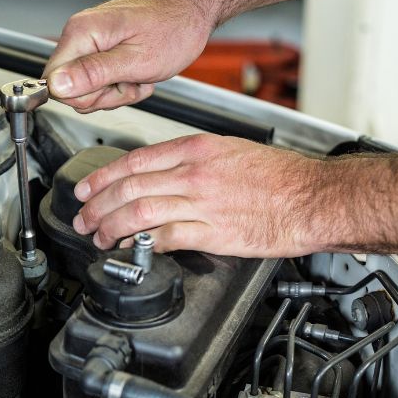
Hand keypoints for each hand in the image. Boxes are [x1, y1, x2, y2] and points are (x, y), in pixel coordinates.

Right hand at [42, 0, 214, 112]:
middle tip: (131, 81)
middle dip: (104, 95)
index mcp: (82, 32)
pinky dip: (122, 84)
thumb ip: (93, 74)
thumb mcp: (136, 60)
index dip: (83, 95)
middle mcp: (81, 34)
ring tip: (138, 75)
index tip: (111, 87)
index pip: (54, 81)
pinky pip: (100, 81)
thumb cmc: (174, 28)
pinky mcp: (101, 48)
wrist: (193, 10)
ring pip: (88, 89)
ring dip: (117, 91)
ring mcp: (91, 41)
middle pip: (71, 89)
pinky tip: (139, 73)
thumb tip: (57, 86)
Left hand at [70, 134, 397, 257]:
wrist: (314, 196)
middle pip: (129, 188)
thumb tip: (160, 173)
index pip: (134, 161)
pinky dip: (144, 243)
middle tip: (83, 218)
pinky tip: (133, 247)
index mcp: (197, 149)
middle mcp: (194, 173)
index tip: (86, 190)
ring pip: (139, 213)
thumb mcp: (231, 150)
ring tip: (100, 236)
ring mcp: (202, 203)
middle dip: (97, 206)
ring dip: (112, 227)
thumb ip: (192, 160)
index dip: (102, 178)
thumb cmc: (281, 175)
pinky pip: (166, 238)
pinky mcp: (213, 233)